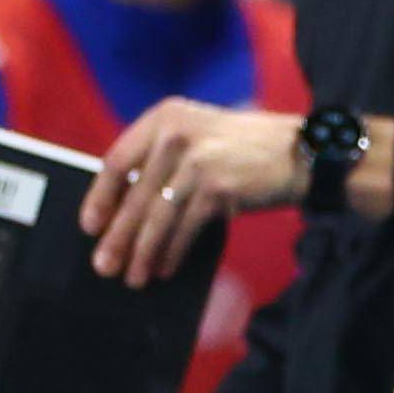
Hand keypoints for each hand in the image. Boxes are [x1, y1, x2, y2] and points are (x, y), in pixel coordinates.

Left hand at [84, 99, 307, 283]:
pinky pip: (184, 229)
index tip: (90, 225)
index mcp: (165, 116)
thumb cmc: (248, 150)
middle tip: (104, 264)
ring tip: (133, 276)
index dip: (100, 197)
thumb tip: (125, 207)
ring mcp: (197, 161)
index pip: (117, 160)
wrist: (303, 152)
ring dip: (142, 252)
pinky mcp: (217, 187)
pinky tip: (164, 268)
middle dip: (117, 236)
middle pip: (134, 195)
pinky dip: (171, 252)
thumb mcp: (200, 136)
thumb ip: (163, 159)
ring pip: (156, 217)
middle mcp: (177, 134)